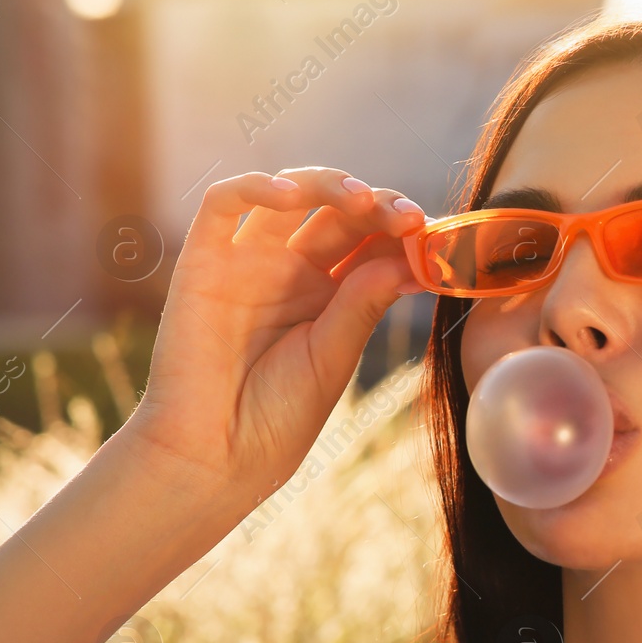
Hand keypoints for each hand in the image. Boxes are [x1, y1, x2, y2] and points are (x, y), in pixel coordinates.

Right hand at [120, 167, 425, 505]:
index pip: (372, 243)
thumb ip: (362, 304)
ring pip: (290, 195)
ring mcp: (248, 262)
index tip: (438, 238)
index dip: (404, 233)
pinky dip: (255, 186)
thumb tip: (407, 257)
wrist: (215, 457)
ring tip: (362, 201)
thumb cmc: (277, 418)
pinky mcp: (203, 261)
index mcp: (330, 296)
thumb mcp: (333, 357)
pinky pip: (223, 203)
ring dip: (329, 186)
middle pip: (338, 215)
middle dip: (378, 208)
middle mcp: (290, 271)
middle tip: (410, 221)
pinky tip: (291, 196)